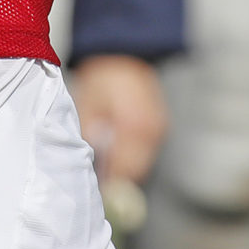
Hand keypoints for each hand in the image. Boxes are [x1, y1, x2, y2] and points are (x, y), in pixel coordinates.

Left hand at [70, 54, 165, 188]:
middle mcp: (152, 131)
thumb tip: (90, 168)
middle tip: (97, 186)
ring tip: (104, 164)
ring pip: (142, 163)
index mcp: (133, 128)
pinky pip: (146, 150)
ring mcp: (159, 128)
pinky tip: (116, 148)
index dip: (110, 186)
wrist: (122, 52)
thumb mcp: (87, 108)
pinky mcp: (161, 125)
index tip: (97, 196)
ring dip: (125, 168)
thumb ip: (90, 139)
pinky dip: (132, 155)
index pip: (125, 171)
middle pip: (136, 172)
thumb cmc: (99, 80)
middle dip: (118, 180)